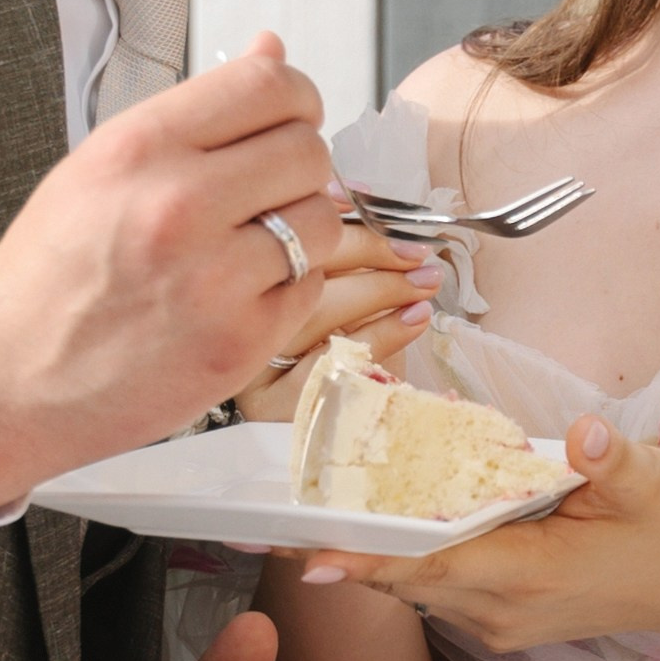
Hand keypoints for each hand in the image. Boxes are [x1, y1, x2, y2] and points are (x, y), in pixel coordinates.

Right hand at [0, 35, 338, 506]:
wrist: (9, 382)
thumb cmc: (46, 280)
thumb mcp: (97, 169)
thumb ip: (192, 114)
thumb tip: (271, 53)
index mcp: (138, 150)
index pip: (268, 86)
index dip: (294, 95)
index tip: (289, 113)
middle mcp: (178, 206)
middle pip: (307, 149)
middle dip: (296, 165)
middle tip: (265, 187)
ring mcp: (215, 279)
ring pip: (319, 221)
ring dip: (297, 228)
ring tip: (247, 245)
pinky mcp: (239, 342)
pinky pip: (309, 287)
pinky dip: (287, 287)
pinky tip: (237, 292)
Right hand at [231, 210, 443, 421]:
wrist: (339, 444)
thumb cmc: (341, 369)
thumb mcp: (341, 310)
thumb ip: (349, 266)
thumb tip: (383, 217)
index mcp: (241, 287)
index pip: (284, 238)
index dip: (334, 221)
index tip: (382, 216)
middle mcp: (235, 325)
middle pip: (296, 270)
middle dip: (366, 251)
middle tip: (416, 253)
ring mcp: (252, 368)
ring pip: (314, 312)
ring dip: (382, 290)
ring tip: (424, 284)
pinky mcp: (277, 407)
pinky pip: (334, 357)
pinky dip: (383, 333)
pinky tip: (414, 319)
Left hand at [297, 417, 659, 655]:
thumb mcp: (653, 482)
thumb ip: (612, 459)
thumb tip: (587, 435)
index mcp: (529, 574)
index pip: (430, 566)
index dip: (369, 558)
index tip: (310, 554)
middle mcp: (502, 610)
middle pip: (406, 578)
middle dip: (350, 546)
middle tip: (280, 518)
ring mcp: (499, 622)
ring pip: (416, 585)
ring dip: (375, 551)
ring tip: (315, 511)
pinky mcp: (503, 619)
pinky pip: (437, 588)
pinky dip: (409, 557)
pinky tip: (387, 521)